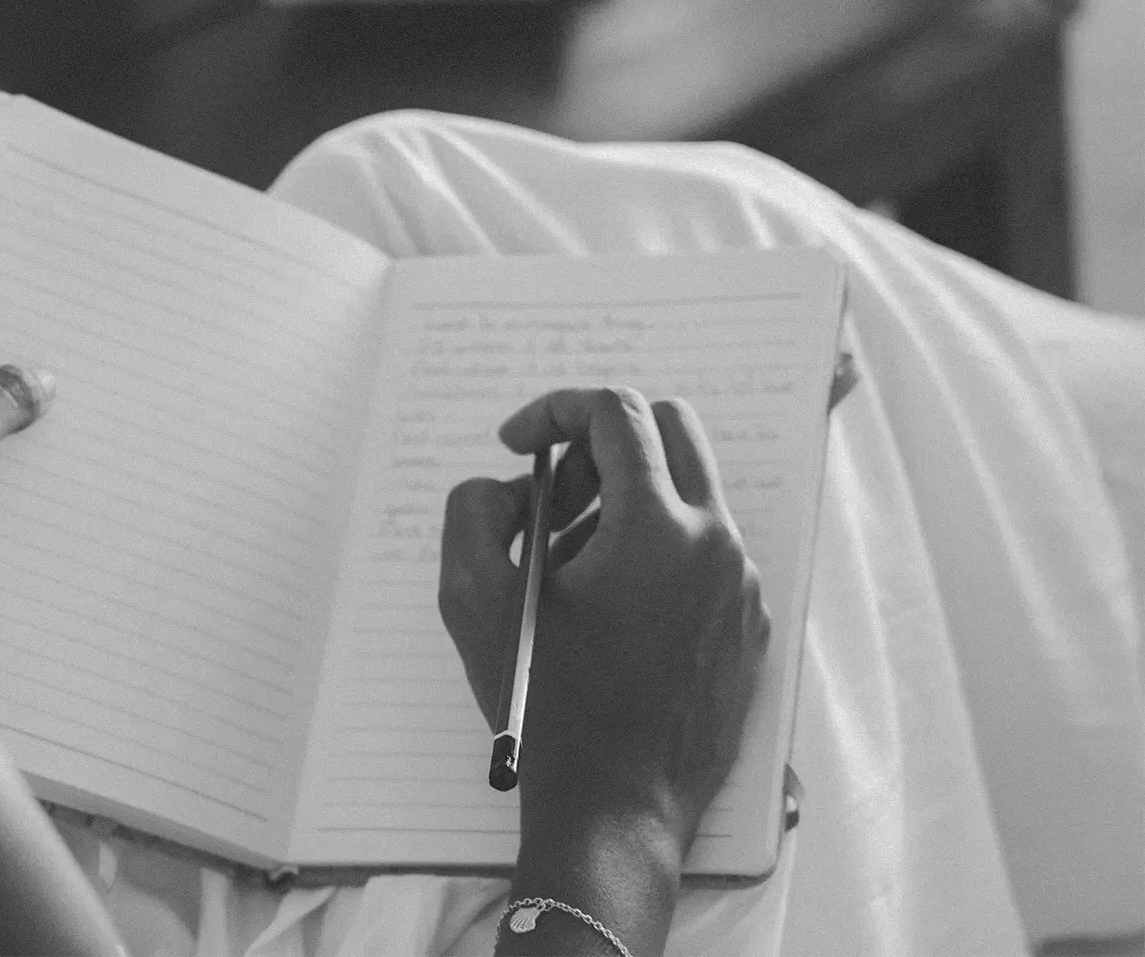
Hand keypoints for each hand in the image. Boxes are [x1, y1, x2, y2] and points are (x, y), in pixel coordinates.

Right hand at [438, 387, 769, 852]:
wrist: (617, 812)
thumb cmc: (547, 710)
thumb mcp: (474, 600)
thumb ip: (474, 510)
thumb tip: (509, 486)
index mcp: (657, 526)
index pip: (615, 412)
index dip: (553, 409)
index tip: (517, 443)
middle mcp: (716, 543)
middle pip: (668, 429)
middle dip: (601, 442)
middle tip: (553, 493)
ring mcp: (741, 585)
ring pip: (688, 493)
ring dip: (625, 499)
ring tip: (569, 565)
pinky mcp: (748, 625)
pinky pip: (704, 551)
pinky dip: (655, 549)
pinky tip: (609, 609)